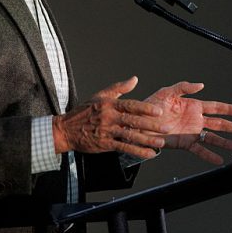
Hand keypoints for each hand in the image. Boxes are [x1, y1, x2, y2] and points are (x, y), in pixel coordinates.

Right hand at [52, 76, 170, 158]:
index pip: (130, 105)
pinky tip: (148, 153)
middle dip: (151, 125)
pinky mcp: (105, 144)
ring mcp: (107, 131)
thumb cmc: (84, 112)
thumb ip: (119, 88)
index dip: (145, 109)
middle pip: (133, 121)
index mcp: (109, 104)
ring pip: (130, 136)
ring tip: (160, 142)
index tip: (158, 112)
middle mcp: (109, 117)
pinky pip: (124, 148)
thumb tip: (134, 79)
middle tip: (166, 128)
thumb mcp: (100, 95)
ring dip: (147, 140)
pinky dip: (137, 151)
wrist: (65, 130)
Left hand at [144, 81, 231, 164]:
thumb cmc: (151, 105)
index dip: (229, 109)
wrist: (138, 123)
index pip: (216, 107)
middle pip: (219, 124)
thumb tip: (201, 85)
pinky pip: (200, 150)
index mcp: (193, 106)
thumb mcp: (167, 92)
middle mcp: (196, 120)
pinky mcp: (185, 143)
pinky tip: (219, 160)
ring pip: (213, 138)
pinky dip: (209, 155)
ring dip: (226, 143)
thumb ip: (184, 87)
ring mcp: (191, 132)